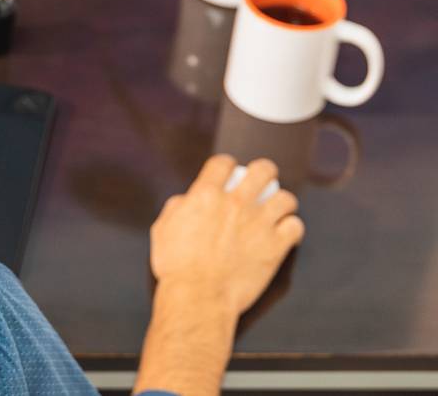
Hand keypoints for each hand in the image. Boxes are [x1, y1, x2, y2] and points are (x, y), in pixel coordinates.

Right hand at [150, 154, 303, 319]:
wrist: (199, 295)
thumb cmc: (176, 266)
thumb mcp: (163, 229)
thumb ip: (177, 208)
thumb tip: (187, 200)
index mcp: (206, 194)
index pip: (223, 163)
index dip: (228, 165)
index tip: (230, 172)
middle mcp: (236, 203)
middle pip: (263, 170)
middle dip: (265, 173)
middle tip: (262, 182)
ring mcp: (259, 223)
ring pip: (286, 198)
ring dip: (282, 203)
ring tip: (278, 210)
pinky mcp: (276, 246)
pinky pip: (295, 227)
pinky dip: (291, 229)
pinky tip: (284, 234)